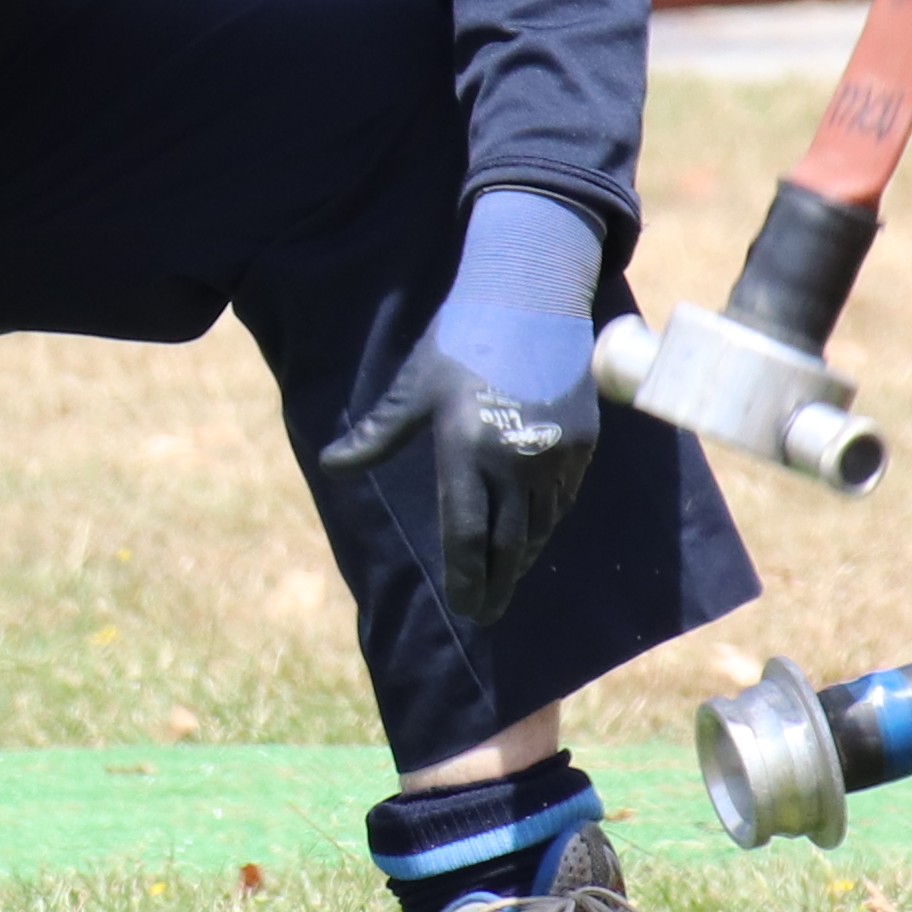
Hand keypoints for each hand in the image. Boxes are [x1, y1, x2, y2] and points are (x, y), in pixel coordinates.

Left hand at [319, 191, 607, 629]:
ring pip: (539, 526)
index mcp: (466, 448)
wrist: (530, 297)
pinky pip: (563, 499)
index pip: (467, 533)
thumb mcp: (413, 386)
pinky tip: (532, 535)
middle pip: (509, 544)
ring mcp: (554, 453)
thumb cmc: (460, 340)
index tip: (463, 608)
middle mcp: (514, 459)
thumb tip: (330, 465)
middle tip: (485, 615)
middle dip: (495, 584)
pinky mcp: (581, 442)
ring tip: (505, 579)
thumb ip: (377, 433)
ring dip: (521, 558)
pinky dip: (545, 524)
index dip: (465, 577)